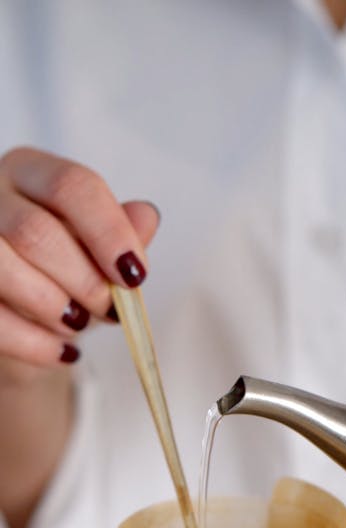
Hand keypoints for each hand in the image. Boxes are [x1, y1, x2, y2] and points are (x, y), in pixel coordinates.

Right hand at [0, 146, 159, 373]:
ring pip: (4, 269)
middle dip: (84, 281)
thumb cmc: (61, 265)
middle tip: (109, 311)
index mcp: (30, 172)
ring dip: (53, 307)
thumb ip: (121, 230)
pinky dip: (35, 343)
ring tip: (78, 325)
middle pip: (36, 232)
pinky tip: (63, 352)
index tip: (136, 276)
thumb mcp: (95, 244)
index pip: (71, 186)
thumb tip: (146, 217)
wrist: (21, 309)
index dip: (109, 232)